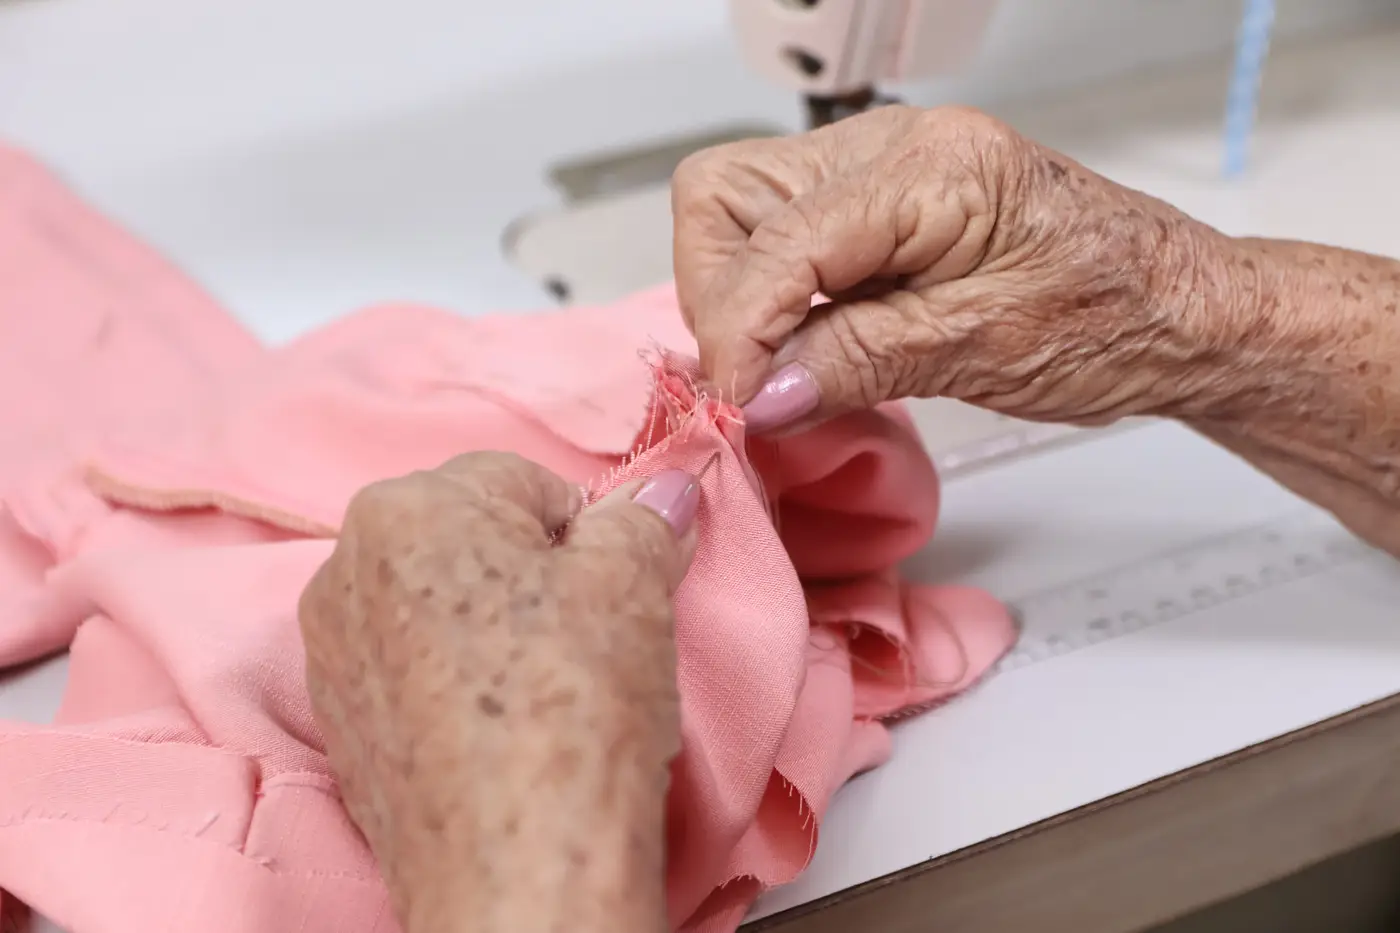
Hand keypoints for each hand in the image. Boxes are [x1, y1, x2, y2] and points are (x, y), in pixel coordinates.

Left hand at [298, 452, 699, 932]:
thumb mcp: (633, 582)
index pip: (524, 483)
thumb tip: (665, 491)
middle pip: (472, 543)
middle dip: (534, 577)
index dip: (586, 534)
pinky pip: (414, 676)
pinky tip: (506, 731)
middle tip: (587, 637)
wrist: (519, 864)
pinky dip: (458, 687)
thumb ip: (645, 518)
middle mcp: (343, 570)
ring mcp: (331, 656)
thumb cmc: (570, 706)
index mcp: (405, 508)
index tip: (614, 586)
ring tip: (548, 692)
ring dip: (495, 631)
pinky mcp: (339, 730)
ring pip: (441, 610)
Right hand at [671, 105, 1246, 432]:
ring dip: (737, 295)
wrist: (1179, 311)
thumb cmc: (1116, 319)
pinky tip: (808, 342)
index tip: (741, 406)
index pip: (776, 241)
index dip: (739, 332)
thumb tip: (760, 393)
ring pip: (735, 210)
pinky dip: (771, 294)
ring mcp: (878, 167)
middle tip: (756, 380)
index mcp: (933, 169)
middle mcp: (894, 146)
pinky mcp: (873, 202)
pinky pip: (777, 232)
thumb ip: (858, 363)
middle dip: (720, 297)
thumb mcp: (984, 353)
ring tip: (784, 364)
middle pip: (724, 196)